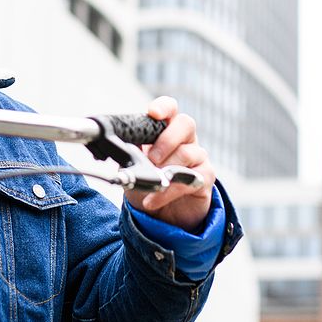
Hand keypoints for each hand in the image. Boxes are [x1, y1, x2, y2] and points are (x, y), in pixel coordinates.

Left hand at [123, 96, 213, 230]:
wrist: (162, 214)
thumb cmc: (149, 181)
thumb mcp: (133, 165)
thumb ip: (129, 151)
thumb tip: (117, 144)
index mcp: (167, 130)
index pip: (170, 109)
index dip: (164, 107)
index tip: (153, 113)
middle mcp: (186, 139)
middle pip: (186, 124)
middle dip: (166, 140)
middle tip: (151, 158)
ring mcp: (198, 157)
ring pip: (187, 153)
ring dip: (165, 169)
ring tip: (151, 181)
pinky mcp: (204, 178)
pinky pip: (189, 179)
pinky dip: (168, 191)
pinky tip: (153, 199)